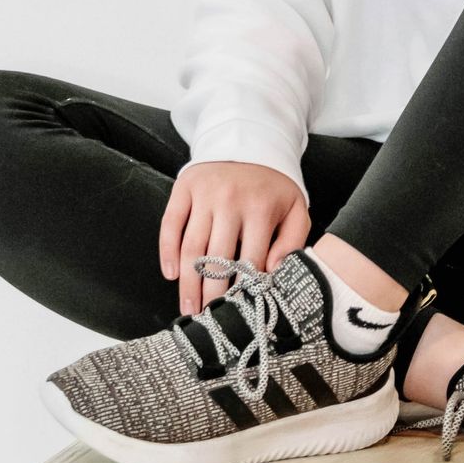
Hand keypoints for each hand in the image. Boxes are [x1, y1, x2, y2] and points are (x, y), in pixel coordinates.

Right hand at [160, 161, 310, 316]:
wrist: (250, 140)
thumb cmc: (274, 185)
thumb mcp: (296, 208)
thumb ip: (293, 241)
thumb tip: (275, 272)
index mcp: (260, 209)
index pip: (250, 260)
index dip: (243, 290)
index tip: (239, 314)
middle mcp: (230, 202)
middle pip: (217, 260)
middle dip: (212, 296)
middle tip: (208, 322)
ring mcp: (204, 195)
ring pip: (192, 248)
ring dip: (188, 283)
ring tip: (188, 309)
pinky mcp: (184, 188)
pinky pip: (170, 224)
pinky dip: (167, 251)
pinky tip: (171, 274)